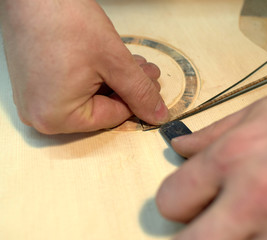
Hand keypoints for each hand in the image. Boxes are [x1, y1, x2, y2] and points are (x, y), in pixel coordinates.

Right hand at [0, 0, 168, 133]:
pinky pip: (70, 88)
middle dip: (127, 88)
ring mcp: (33, 98)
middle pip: (99, 108)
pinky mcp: (33, 84)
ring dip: (113, 80)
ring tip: (134, 64)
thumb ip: (139, 93)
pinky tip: (109, 62)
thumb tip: (157, 115)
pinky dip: (92, 76)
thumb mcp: (114, 61)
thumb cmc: (63, 20)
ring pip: (87, 97)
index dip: (137, 100)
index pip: (111, 116)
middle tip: (147, 73)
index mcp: (56, 117)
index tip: (152, 87)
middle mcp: (39, 115)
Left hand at [156, 86, 266, 239]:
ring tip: (247, 222)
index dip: (176, 203)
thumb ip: (212, 134)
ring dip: (232, 239)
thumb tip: (179, 146)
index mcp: (230, 160)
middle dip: (192, 236)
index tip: (188, 201)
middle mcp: (253, 199)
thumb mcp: (258, 112)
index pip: (171, 199)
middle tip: (207, 224)